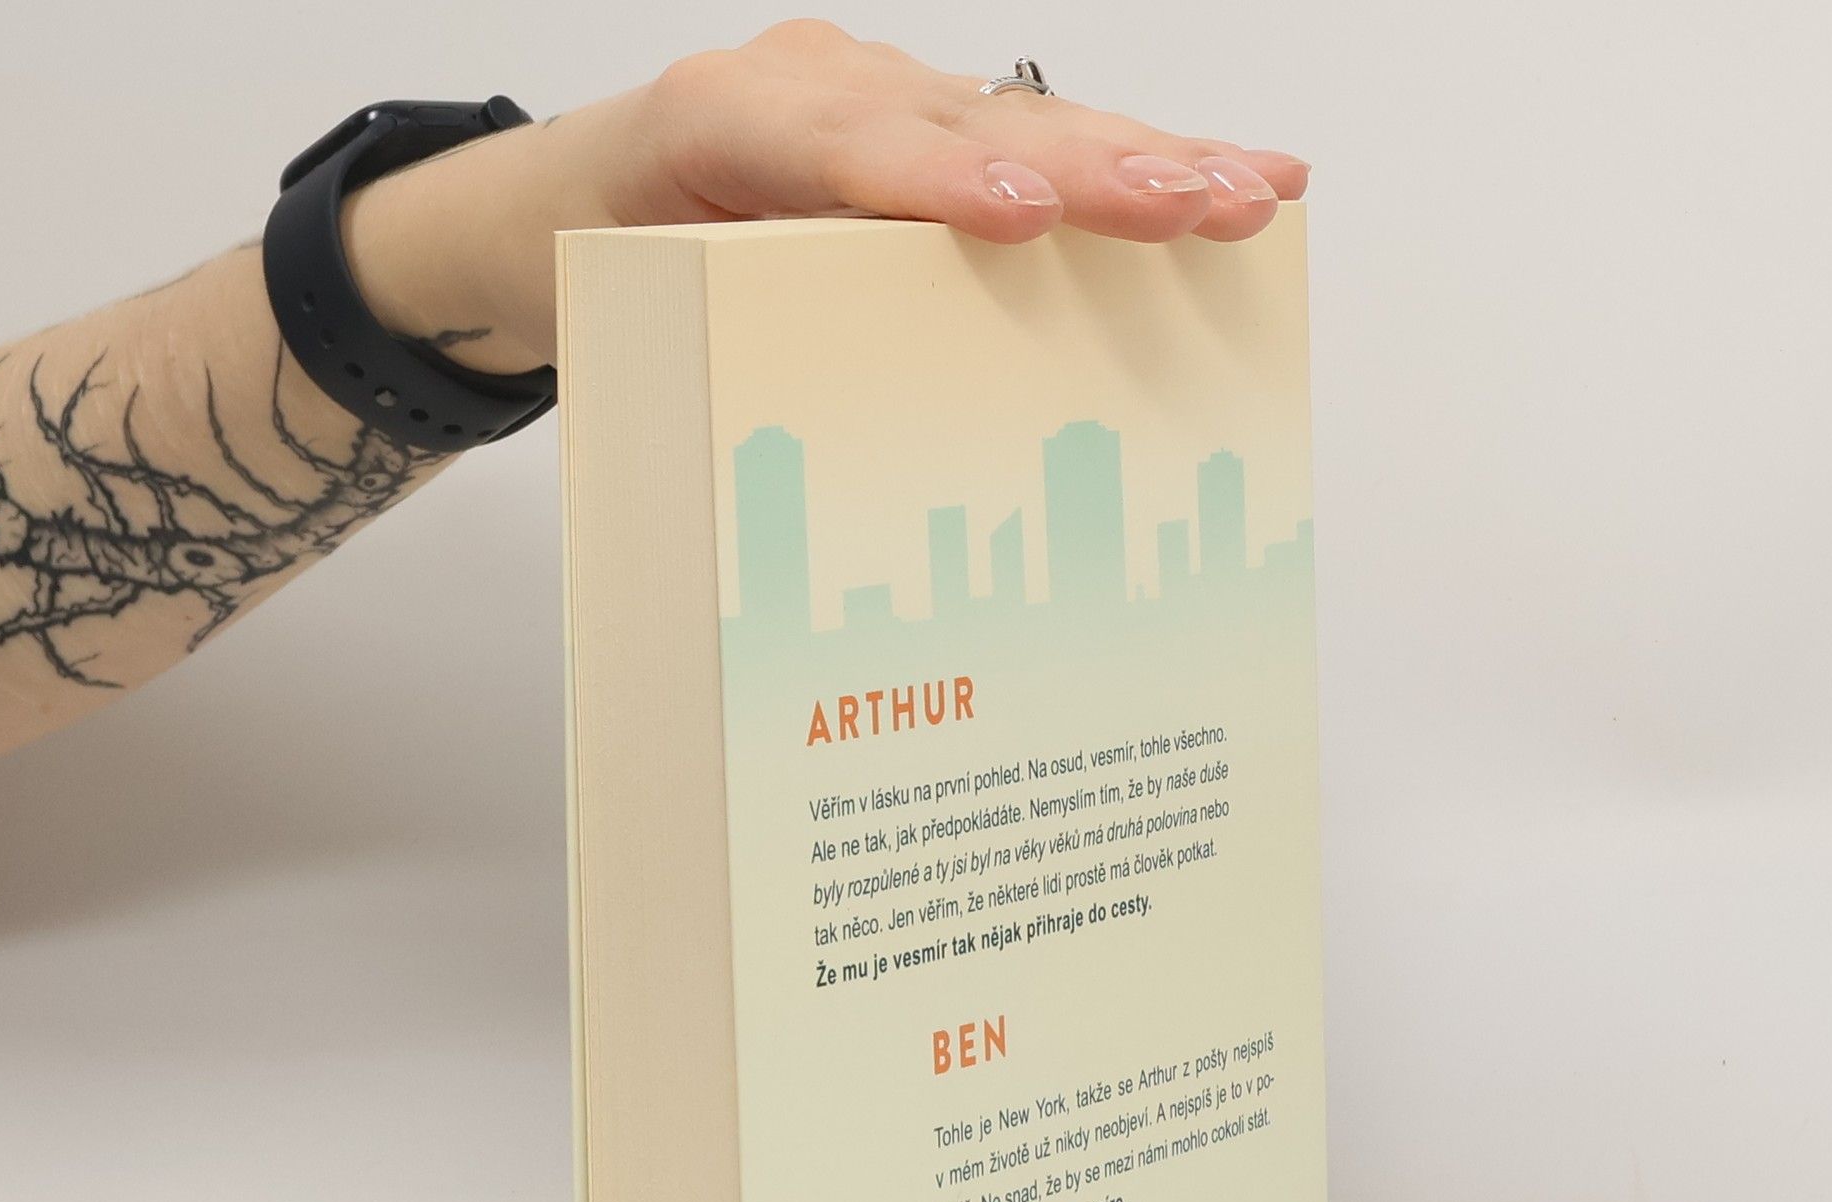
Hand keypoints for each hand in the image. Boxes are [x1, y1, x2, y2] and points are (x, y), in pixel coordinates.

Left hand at [344, 20, 1308, 373]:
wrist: (581, 194)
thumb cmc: (613, 266)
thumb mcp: (630, 316)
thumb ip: (713, 345)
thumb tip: (816, 484)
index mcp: (718, 123)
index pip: (833, 147)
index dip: (928, 179)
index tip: (1014, 215)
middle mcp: (814, 87)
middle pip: (962, 121)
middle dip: (1085, 168)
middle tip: (1186, 207)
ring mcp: (884, 94)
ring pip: (1026, 118)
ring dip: (1146, 162)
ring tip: (1250, 196)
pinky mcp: (933, 121)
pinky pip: (1040, 133)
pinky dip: (1136, 158)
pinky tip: (1234, 177)